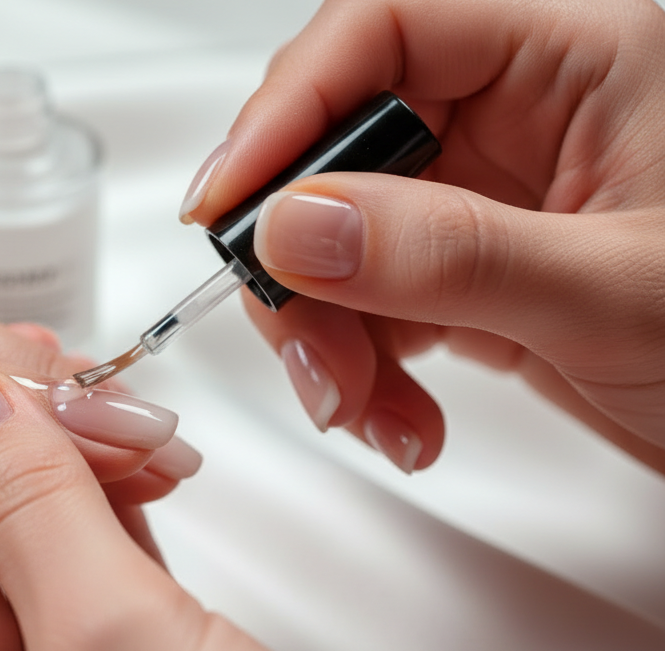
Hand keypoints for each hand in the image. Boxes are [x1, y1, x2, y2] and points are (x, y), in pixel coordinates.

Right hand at [182, 0, 664, 473]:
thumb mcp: (615, 292)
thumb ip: (450, 254)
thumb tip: (298, 226)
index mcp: (582, 52)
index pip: (386, 28)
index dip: (290, 106)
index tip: (231, 201)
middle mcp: (526, 111)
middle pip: (340, 141)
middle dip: (300, 256)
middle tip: (305, 343)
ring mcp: (490, 194)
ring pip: (338, 233)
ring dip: (324, 330)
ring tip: (362, 404)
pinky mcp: (472, 268)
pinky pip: (369, 298)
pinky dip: (360, 363)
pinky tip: (395, 414)